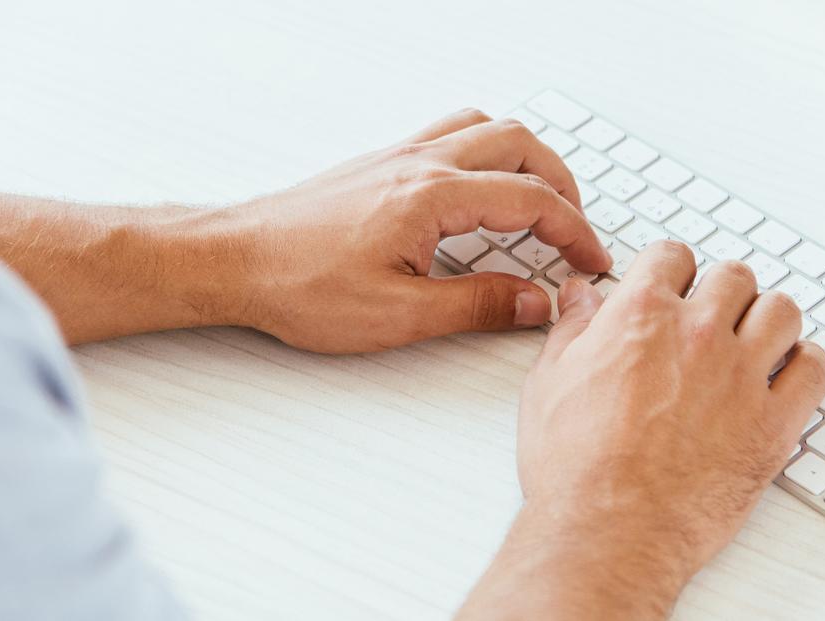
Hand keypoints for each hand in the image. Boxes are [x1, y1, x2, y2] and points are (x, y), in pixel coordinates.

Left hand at [220, 109, 611, 352]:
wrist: (235, 260)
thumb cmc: (298, 284)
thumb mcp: (397, 316)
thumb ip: (476, 306)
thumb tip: (533, 302)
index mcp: (431, 197)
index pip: (531, 199)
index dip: (574, 232)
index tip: (590, 260)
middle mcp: (418, 163)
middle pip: (520, 146)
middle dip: (562, 185)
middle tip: (575, 231)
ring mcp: (397, 157)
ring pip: (486, 128)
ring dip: (526, 160)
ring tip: (541, 203)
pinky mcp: (379, 164)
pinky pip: (451, 134)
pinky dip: (486, 153)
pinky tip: (480, 191)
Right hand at [460, 243, 824, 618]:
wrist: (607, 534)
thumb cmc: (574, 470)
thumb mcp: (549, 385)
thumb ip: (572, 331)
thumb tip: (581, 299)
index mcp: (641, 317)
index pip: (673, 256)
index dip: (672, 270)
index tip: (673, 286)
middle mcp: (698, 335)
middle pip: (734, 277)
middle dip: (722, 292)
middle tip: (713, 317)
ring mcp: (742, 377)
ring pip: (782, 312)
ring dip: (769, 320)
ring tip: (755, 341)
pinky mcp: (774, 423)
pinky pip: (814, 371)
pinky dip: (807, 365)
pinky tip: (789, 374)